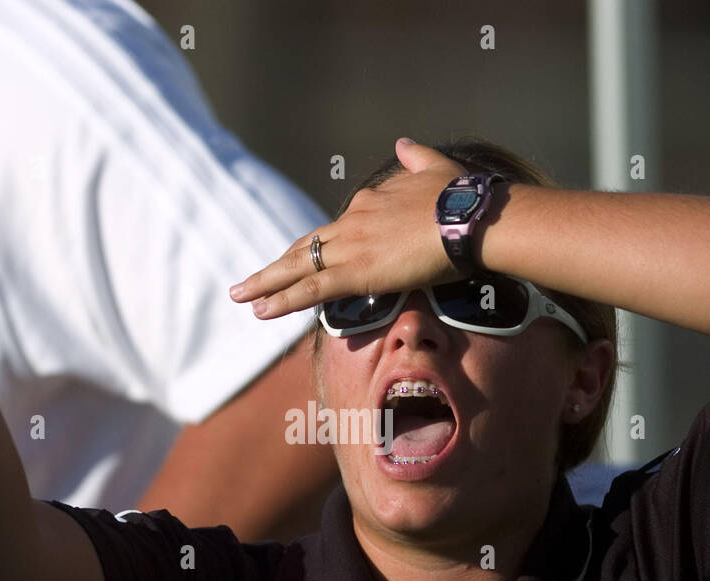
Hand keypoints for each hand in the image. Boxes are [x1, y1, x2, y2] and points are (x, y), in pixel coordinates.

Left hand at [229, 138, 465, 317]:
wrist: (467, 218)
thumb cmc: (460, 197)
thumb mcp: (436, 168)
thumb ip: (416, 156)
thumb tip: (404, 142)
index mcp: (369, 202)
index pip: (335, 230)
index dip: (318, 247)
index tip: (304, 259)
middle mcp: (351, 222)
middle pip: (305, 247)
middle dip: (275, 265)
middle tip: (249, 281)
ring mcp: (350, 247)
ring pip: (297, 267)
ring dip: (266, 283)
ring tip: (242, 296)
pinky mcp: (355, 272)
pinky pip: (309, 289)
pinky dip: (282, 299)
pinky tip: (262, 309)